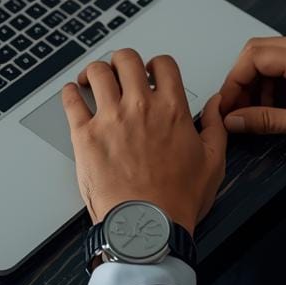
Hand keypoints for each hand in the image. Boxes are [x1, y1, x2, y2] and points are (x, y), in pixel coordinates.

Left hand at [61, 49, 227, 233]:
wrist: (146, 225)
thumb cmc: (176, 201)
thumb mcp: (213, 163)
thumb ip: (215, 127)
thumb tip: (216, 105)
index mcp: (171, 110)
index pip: (162, 64)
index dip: (155, 64)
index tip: (150, 73)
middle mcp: (140, 107)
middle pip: (126, 59)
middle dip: (123, 61)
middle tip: (120, 72)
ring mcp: (110, 119)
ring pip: (98, 73)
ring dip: (95, 72)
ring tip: (93, 80)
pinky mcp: (84, 135)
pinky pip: (71, 101)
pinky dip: (70, 93)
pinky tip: (72, 94)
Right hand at [217, 34, 285, 143]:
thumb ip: (271, 121)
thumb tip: (235, 121)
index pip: (252, 59)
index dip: (232, 84)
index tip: (227, 109)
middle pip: (255, 52)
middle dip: (240, 82)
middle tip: (237, 112)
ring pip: (267, 56)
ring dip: (256, 83)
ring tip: (257, 113)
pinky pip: (284, 61)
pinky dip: (272, 81)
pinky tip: (276, 105)